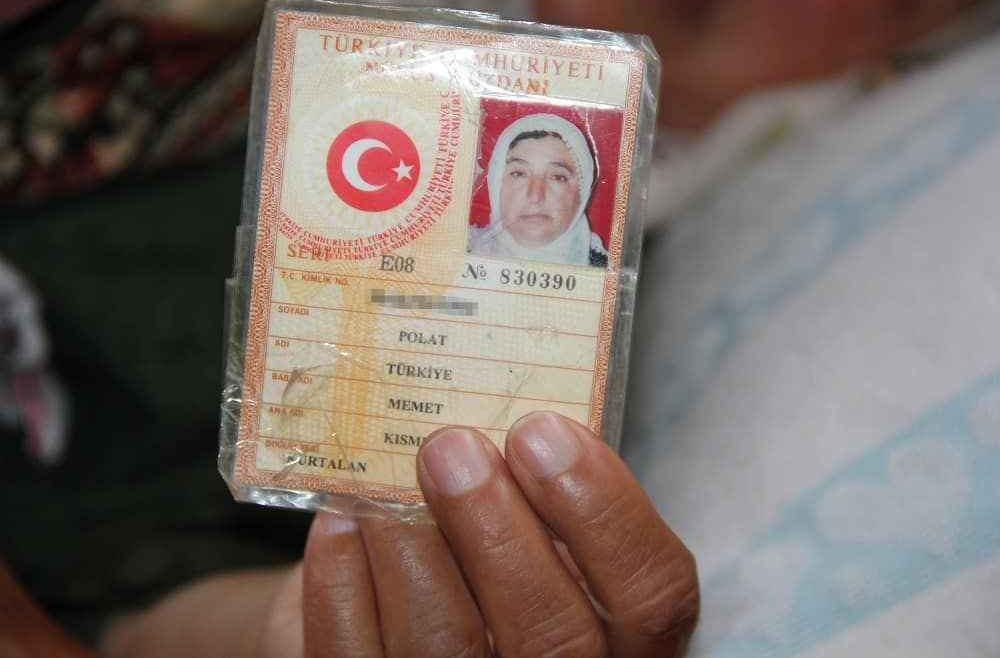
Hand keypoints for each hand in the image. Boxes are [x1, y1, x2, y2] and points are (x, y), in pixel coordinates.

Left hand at [302, 411, 698, 657]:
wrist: (413, 630)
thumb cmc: (492, 562)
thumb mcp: (546, 537)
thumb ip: (545, 501)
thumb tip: (500, 427)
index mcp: (623, 638)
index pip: (652, 593)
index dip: (605, 511)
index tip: (543, 432)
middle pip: (552, 635)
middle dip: (497, 530)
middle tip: (451, 450)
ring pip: (447, 648)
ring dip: (412, 548)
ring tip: (389, 484)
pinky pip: (358, 657)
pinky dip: (343, 584)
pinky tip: (343, 525)